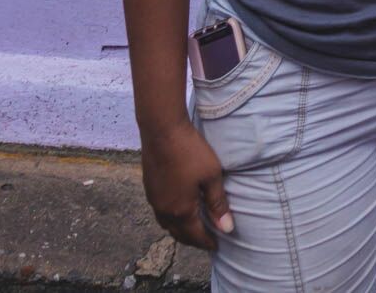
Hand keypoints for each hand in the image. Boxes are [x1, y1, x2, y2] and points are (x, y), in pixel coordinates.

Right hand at [139, 121, 233, 250]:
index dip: (207, 242)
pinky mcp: (149, 187)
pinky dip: (170, 217)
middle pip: (179, 234)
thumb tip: (227, 228)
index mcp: (181, 210)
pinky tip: (178, 208)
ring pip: (166, 224)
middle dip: (193, 240)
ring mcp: (153, 199)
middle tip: (206, 239)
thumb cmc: (190, 151)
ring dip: (180, 230)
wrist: (161, 129)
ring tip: (192, 227)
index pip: (195, 236)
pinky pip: (160, 212)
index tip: (217, 246)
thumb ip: (218, 204)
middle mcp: (164, 210)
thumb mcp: (211, 176)